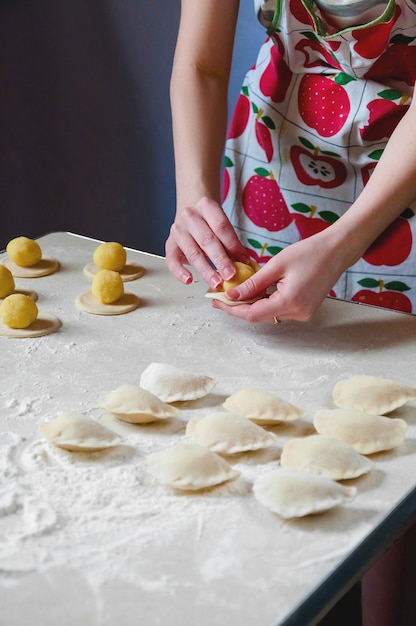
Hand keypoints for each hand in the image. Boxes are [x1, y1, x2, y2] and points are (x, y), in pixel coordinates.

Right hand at [165, 196, 249, 288]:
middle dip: (221, 260)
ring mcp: (177, 230)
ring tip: (216, 283)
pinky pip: (172, 260)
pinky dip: (179, 272)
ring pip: (193, 252)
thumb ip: (232, 242)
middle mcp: (189, 216)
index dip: (233, 245)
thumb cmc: (210, 224)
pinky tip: (189, 281)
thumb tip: (244, 262)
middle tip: (231, 276)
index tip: (244, 261)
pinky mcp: (169, 244)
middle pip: (207, 240)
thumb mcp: (222, 226)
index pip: (221, 226)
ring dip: (205, 270)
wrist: (190, 216)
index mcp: (206, 206)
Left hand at [211, 231, 344, 321]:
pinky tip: (256, 290)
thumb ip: (253, 283)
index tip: (216, 301)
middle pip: (259, 316)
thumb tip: (232, 295)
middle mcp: (297, 314)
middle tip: (221, 294)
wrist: (337, 251)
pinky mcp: (305, 310)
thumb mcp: (276, 265)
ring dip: (252, 304)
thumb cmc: (309, 253)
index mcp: (289, 302)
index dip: (232, 309)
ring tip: (236, 290)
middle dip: (239, 306)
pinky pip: (278, 310)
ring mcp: (303, 314)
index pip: (252, 314)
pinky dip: (265, 302)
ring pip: (268, 314)